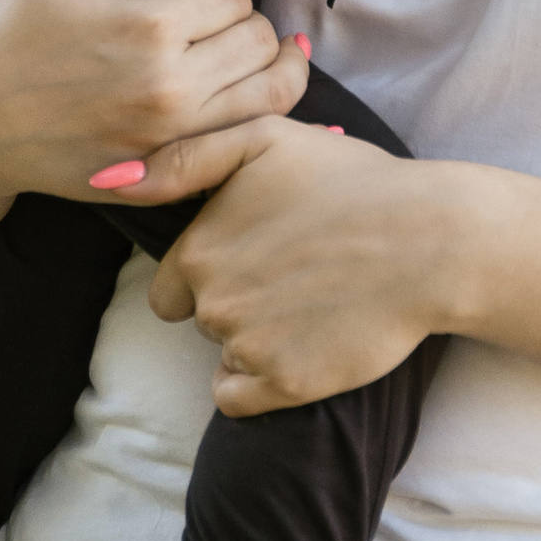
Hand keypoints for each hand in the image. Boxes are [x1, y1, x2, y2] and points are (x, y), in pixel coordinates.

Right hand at [0, 0, 311, 254]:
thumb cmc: (9, 29)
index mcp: (150, 28)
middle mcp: (170, 89)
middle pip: (261, 45)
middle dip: (248, 25)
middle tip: (219, 22)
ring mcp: (170, 141)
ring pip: (270, 98)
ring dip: (270, 69)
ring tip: (262, 53)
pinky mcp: (161, 178)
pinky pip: (240, 148)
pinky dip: (255, 122)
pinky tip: (248, 102)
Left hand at [141, 113, 458, 410]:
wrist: (432, 241)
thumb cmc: (352, 182)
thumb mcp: (264, 140)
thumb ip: (182, 159)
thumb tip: (108, 180)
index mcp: (199, 249)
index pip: (171, 286)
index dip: (212, 272)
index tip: (260, 257)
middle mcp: (212, 303)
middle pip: (202, 319)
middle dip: (237, 303)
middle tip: (296, 275)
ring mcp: (248, 348)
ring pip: (225, 357)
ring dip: (256, 340)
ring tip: (313, 303)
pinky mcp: (286, 386)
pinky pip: (240, 400)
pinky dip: (263, 382)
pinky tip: (303, 346)